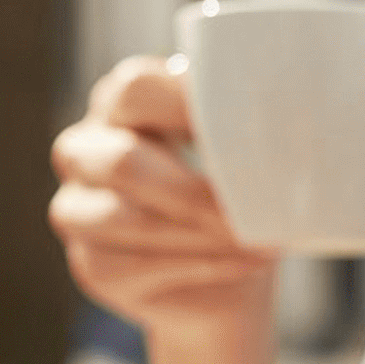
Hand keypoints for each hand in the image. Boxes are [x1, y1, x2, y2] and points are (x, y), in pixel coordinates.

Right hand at [49, 55, 277, 344]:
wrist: (231, 273)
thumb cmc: (238, 193)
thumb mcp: (243, 147)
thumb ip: (244, 122)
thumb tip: (287, 117)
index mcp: (119, 103)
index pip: (135, 90)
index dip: (187, 106)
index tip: (249, 130)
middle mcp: (84, 151)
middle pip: (123, 162)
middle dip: (197, 192)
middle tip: (257, 209)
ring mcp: (77, 210)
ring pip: (128, 220)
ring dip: (203, 235)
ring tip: (261, 243)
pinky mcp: (90, 265)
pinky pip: (136, 267)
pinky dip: (199, 265)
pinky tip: (243, 262)